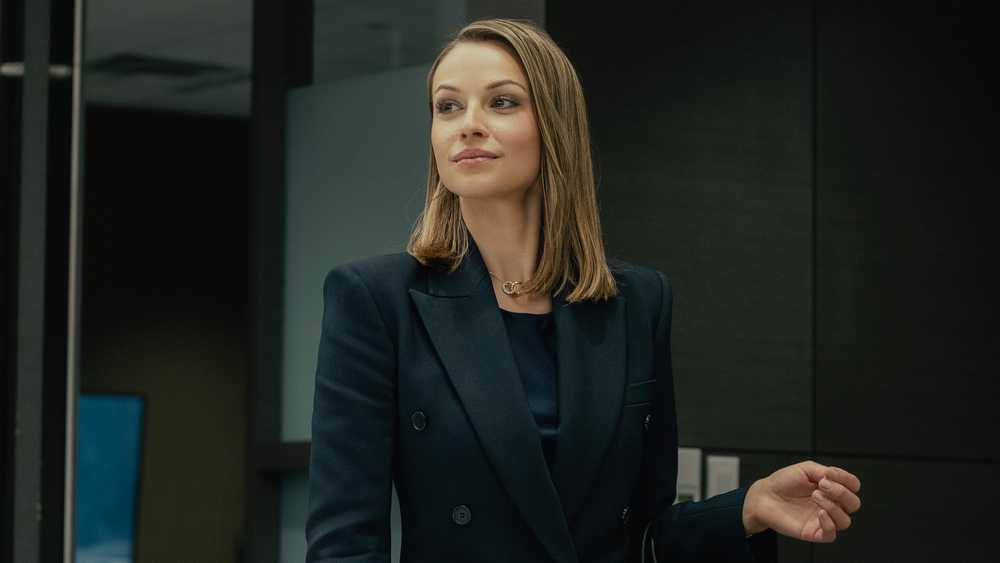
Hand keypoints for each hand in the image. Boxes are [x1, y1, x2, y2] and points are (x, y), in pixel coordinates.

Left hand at [742, 460, 861, 542]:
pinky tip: (818, 512)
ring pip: (845, 520)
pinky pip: (832, 534)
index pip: (853, 486)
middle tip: (822, 485)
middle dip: (841, 492)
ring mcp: (823, 519)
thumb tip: (837, 478)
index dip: (847, 480)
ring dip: (833, 506)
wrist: (764, 496)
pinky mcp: (814, 532)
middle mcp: (830, 504)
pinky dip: (829, 523)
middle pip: (854, 504)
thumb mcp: (806, 469)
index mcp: (831, 488)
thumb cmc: (783, 482)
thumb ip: (826, 472)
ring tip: (815, 496)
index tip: (830, 474)